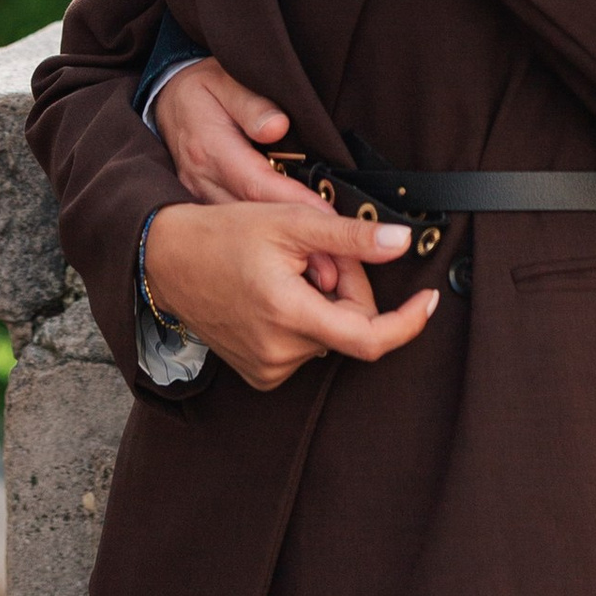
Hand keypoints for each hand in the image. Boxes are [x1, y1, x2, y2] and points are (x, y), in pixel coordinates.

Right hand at [142, 202, 441, 394]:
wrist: (166, 259)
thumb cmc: (223, 233)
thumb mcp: (290, 221)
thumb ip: (350, 236)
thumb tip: (401, 242)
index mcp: (289, 314)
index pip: (370, 338)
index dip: (407, 322)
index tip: (428, 300)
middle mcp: (279, 352)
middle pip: (350, 327)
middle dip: (348, 289)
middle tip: (319, 256)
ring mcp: (268, 368)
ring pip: (328, 336)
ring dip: (323, 303)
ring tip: (286, 272)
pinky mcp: (260, 374)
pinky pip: (305, 348)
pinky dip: (304, 320)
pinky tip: (275, 295)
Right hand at [153, 52, 345, 295]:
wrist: (159, 103)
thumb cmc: (199, 90)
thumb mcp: (221, 81)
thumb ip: (249, 104)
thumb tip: (276, 126)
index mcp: (209, 151)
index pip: (259, 184)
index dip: (298, 204)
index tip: (331, 223)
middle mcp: (201, 184)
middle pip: (253, 222)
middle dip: (296, 249)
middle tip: (336, 270)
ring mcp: (195, 204)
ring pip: (242, 239)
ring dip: (280, 264)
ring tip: (322, 281)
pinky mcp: (197, 215)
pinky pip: (232, 243)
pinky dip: (260, 265)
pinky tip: (288, 282)